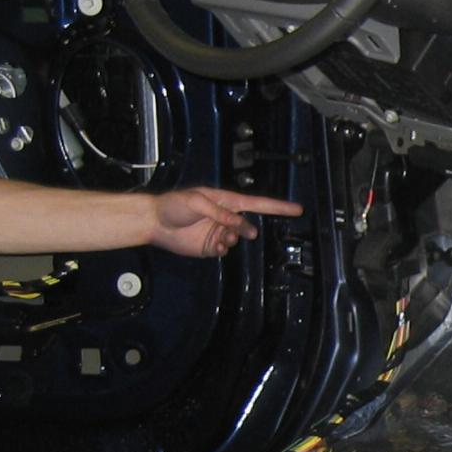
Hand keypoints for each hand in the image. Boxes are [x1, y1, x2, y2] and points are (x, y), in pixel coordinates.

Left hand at [149, 187, 301, 258]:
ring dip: (232, 240)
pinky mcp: (210, 246)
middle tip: (240, 232)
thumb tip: (238, 223)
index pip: (257, 203)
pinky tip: (214, 246)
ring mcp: (218, 232)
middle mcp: (225, 216)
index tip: (296, 209)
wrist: (154, 222)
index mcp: (225, 201)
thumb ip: (219, 212)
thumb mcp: (197, 202)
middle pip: (248, 224)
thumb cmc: (173, 205)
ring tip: (219, 237)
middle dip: (246, 229)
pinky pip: (225, 250)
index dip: (278, 207)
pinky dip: (223, 249)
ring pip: (238, 239)